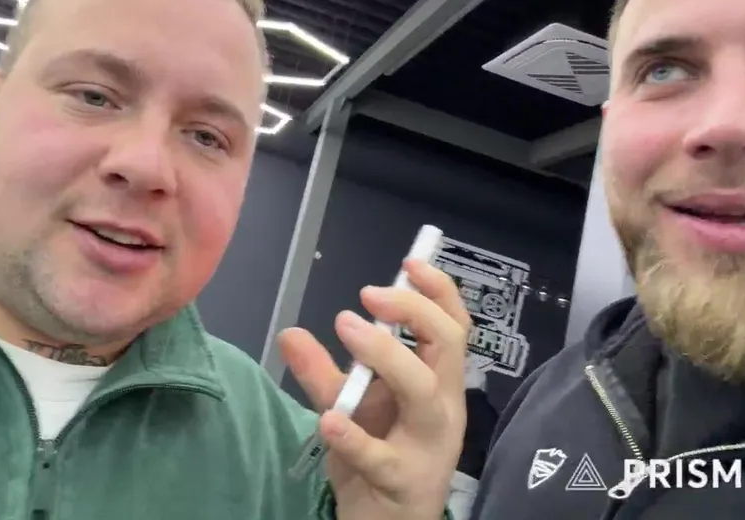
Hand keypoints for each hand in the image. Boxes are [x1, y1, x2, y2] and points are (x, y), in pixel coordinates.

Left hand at [279, 260, 471, 519]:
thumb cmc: (377, 460)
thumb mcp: (347, 407)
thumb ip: (321, 372)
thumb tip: (290, 332)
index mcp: (437, 384)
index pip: (454, 328)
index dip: (438, 292)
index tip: (410, 264)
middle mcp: (441, 409)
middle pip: (448, 347)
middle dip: (414, 312)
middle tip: (368, 295)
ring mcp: (427, 446)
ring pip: (424, 393)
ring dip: (387, 356)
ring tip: (347, 328)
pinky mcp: (403, 481)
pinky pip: (382, 457)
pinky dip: (355, 437)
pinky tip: (329, 420)